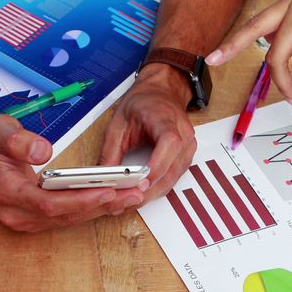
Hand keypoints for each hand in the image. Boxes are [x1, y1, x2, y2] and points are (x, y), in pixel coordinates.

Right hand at [0, 115, 141, 231]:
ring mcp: (28, 220)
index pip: (49, 204)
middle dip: (102, 204)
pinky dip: (93, 207)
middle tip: (133, 192)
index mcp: (7, 194)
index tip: (107, 190)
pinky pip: (70, 216)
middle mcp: (18, 214)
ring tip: (132, 194)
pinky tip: (116, 197)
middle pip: (66, 215)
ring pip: (71, 218)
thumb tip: (43, 152)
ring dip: (103, 207)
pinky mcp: (38, 218)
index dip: (80, 199)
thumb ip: (17, 140)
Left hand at [100, 65, 195, 201]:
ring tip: (129, 201)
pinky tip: (142, 193)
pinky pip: (173, 177)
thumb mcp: (119, 122)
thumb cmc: (144, 102)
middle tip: (126, 200)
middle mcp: (184, 136)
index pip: (170, 145)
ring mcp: (188, 148)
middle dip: (149, 189)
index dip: (157, 166)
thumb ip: (110, 150)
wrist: (161, 91)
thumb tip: (103, 175)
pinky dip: (158, 187)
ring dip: (152, 193)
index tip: (142, 182)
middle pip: (172, 169)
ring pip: (173, 178)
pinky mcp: (185, 157)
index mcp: (167, 120)